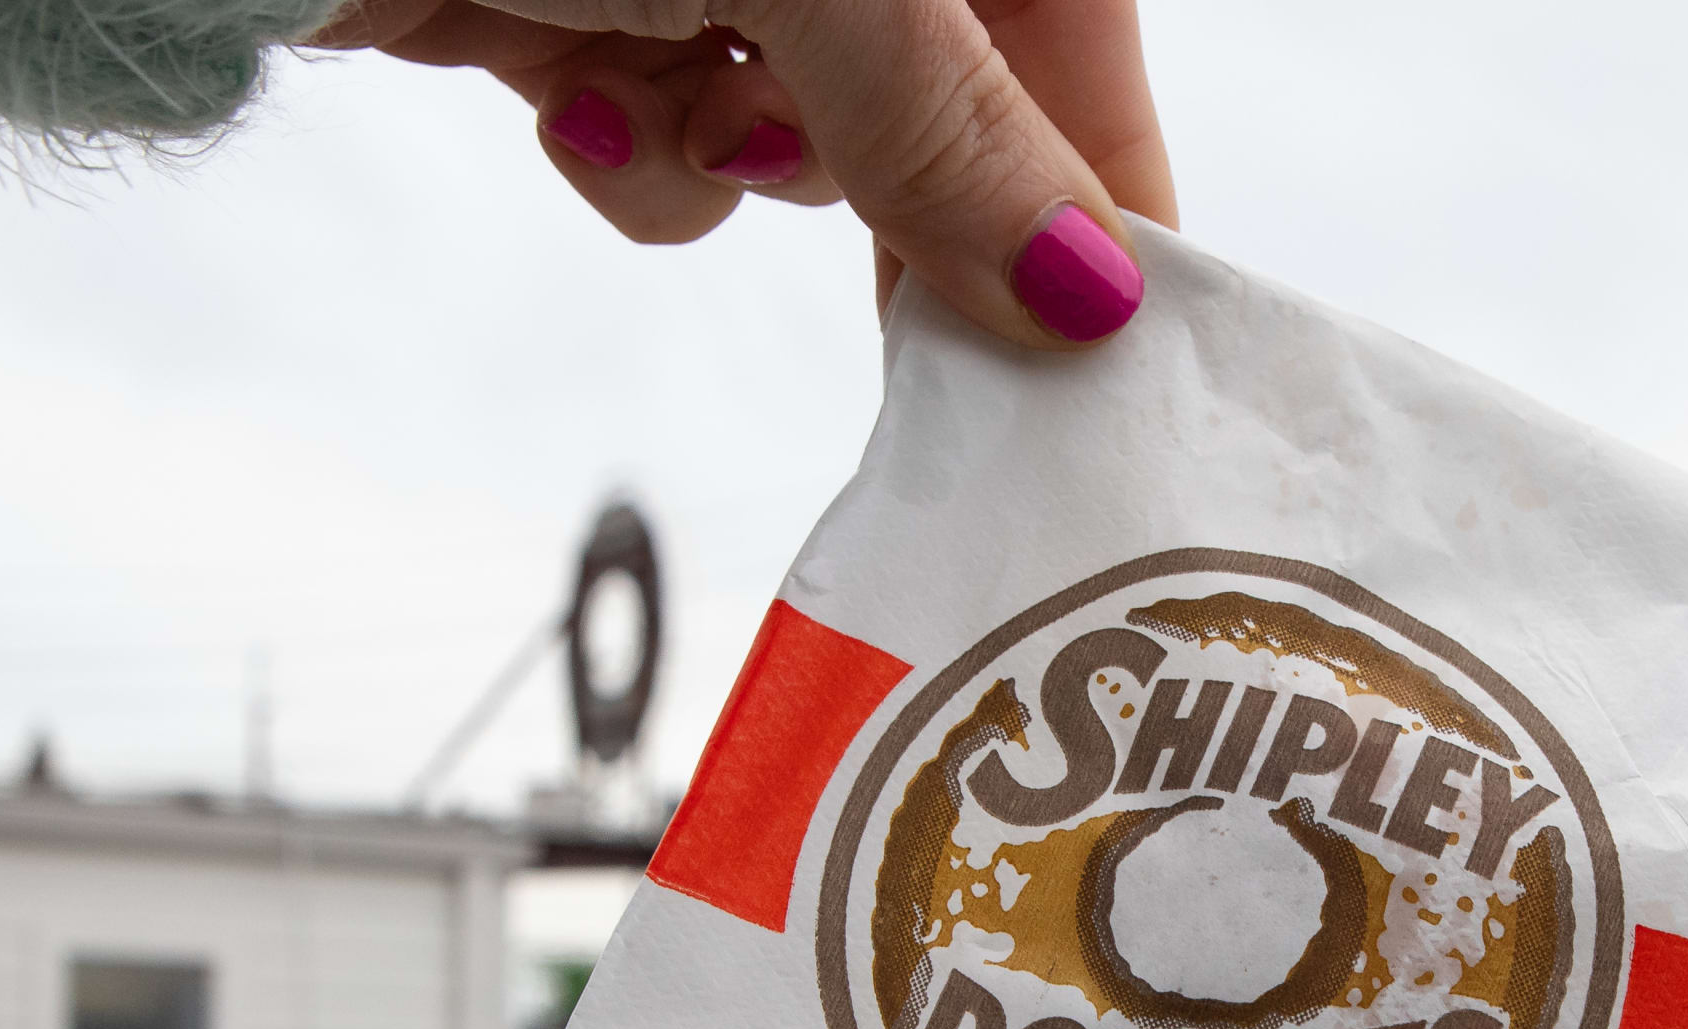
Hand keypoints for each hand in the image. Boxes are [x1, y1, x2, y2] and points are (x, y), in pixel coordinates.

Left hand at [309, 0, 1174, 347]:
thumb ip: (948, 119)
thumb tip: (1084, 284)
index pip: (1074, 34)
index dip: (1102, 176)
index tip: (1120, 338)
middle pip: (946, 96)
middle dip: (912, 195)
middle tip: (934, 332)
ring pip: (795, 138)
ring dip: (743, 169)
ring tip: (690, 121)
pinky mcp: (567, 3)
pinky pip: (658, 142)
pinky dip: (630, 159)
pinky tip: (573, 101)